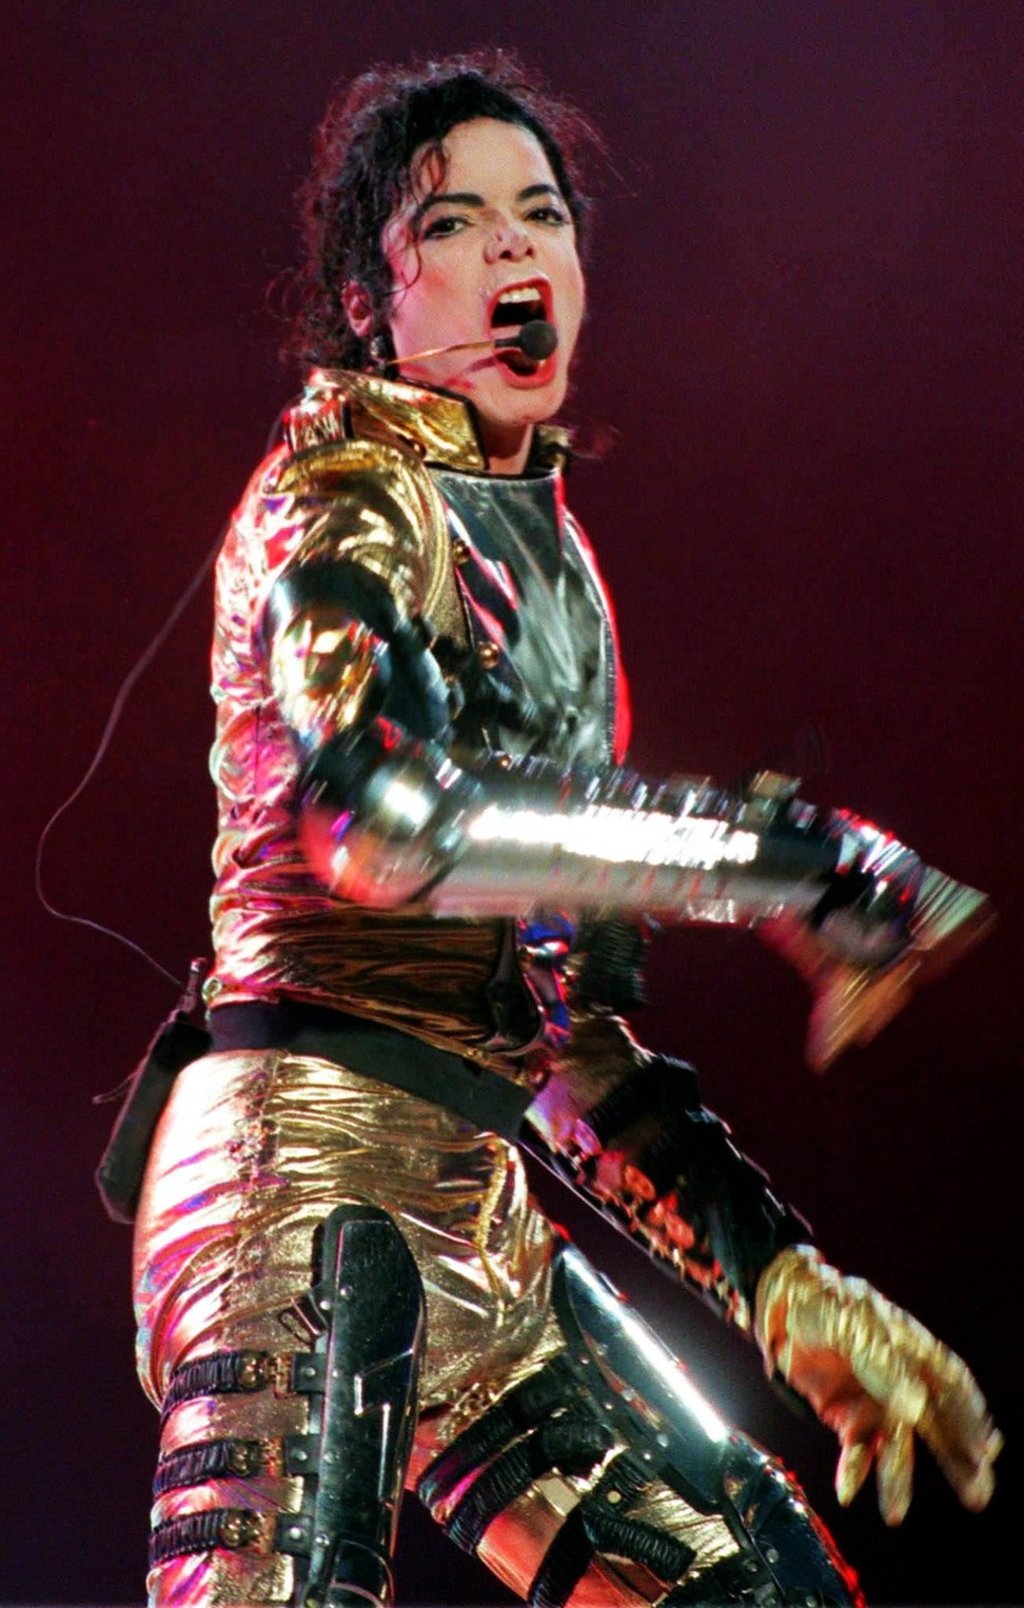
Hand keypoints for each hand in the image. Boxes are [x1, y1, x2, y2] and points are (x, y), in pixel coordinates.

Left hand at [755, 1246, 1000, 1524]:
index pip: (952, 1385)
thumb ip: (883, 1365)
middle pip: (936, 1424)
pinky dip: (853, 1470)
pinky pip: (856, 1449)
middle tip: (976, 1494)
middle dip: (957, 1460)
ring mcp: (874, 1399)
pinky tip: (847, 1490)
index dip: (971, 1416)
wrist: (776, 1304)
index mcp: (911, 1348)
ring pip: (895, 1445)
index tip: (985, 1450)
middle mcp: (899, 1379)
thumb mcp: (852, 1326)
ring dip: (897, 1479)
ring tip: (895, 1513)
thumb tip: (917, 1408)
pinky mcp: (846, 1415)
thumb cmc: (821, 1303)